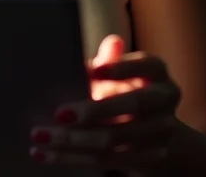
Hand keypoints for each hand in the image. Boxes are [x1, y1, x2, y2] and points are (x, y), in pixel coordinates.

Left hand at [29, 35, 180, 174]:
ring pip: (114, 139)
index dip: (121, 67)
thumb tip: (113, 43)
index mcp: (157, 71)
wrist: (152, 130)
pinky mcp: (149, 160)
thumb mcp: (114, 71)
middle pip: (132, 105)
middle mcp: (165, 100)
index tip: (93, 71)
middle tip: (58, 113)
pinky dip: (72, 158)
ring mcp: (161, 133)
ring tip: (40, 136)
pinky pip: (107, 161)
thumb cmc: (121, 89)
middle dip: (94, 111)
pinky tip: (45, 154)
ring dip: (73, 140)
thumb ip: (109, 60)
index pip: (146, 64)